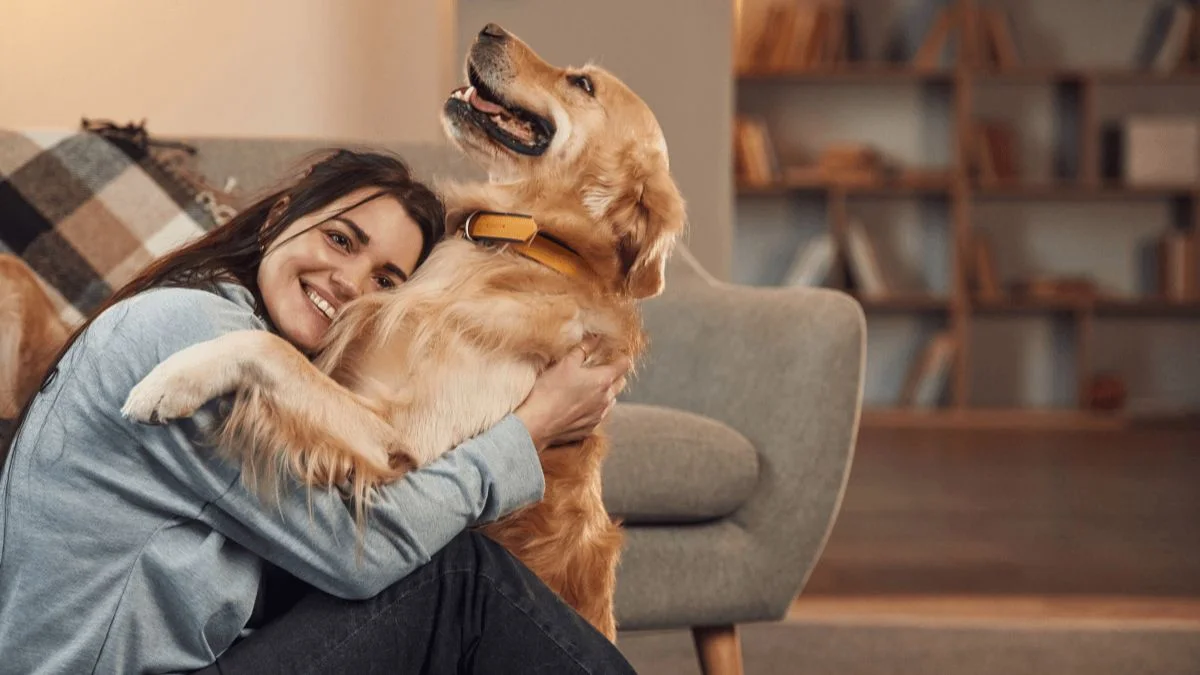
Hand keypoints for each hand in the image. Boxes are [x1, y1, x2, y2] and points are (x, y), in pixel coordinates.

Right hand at [514, 337, 631, 450]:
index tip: (615, 354)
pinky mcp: (589, 428)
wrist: (538, 422)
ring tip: (587, 387)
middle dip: (614, 374)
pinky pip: (598, 414)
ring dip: (604, 392)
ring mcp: (599, 415)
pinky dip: (593, 407)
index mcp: (603, 380)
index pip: (624, 364)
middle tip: (599, 368)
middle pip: (621, 382)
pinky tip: (578, 404)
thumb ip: (584, 348)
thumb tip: (595, 338)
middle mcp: (606, 399)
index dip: (621, 357)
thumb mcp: (566, 362)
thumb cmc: (551, 391)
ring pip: (610, 400)